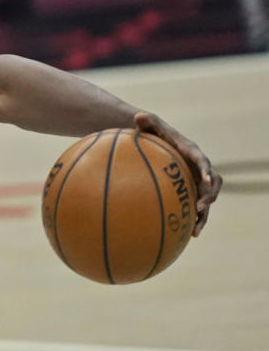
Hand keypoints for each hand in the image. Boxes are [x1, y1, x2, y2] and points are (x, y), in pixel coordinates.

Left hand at [135, 112, 221, 235]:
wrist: (155, 143)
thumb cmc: (153, 133)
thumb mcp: (150, 125)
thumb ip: (147, 121)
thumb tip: (138, 115)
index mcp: (191, 153)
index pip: (202, 161)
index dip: (205, 170)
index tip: (204, 180)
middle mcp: (198, 168)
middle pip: (212, 184)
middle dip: (209, 197)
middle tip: (200, 208)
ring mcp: (196, 181)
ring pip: (207, 200)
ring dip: (204, 215)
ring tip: (195, 230)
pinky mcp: (191, 191)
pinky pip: (197, 207)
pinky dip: (194, 219)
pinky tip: (187, 234)